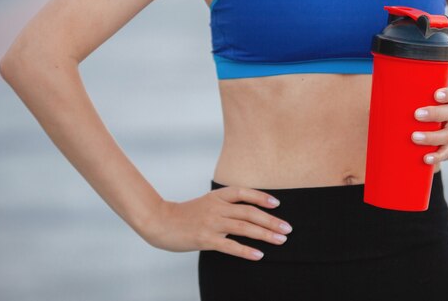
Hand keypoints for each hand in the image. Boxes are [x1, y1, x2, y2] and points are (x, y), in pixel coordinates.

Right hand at [140, 186, 292, 260]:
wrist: (159, 221)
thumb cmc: (185, 214)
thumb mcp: (206, 202)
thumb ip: (225, 205)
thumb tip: (248, 213)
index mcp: (217, 196)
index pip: (244, 193)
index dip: (261, 197)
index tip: (277, 204)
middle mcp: (216, 207)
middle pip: (249, 212)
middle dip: (271, 220)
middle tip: (288, 228)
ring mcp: (211, 223)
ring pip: (244, 227)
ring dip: (265, 234)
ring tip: (281, 240)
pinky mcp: (205, 239)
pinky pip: (230, 246)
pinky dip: (246, 250)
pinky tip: (259, 255)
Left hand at [411, 87, 447, 165]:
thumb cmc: (432, 118)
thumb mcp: (428, 106)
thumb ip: (411, 101)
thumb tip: (381, 96)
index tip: (436, 95)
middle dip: (434, 113)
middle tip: (417, 114)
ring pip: (447, 135)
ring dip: (430, 137)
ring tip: (415, 137)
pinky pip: (444, 153)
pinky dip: (435, 156)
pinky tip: (426, 158)